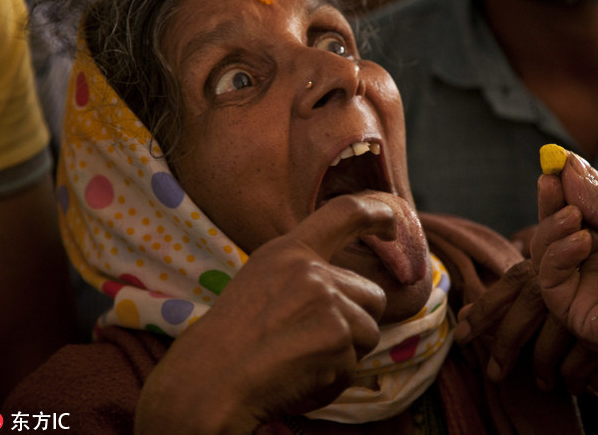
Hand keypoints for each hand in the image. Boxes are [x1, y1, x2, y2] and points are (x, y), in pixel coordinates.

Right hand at [135, 195, 393, 433]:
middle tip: (308, 342)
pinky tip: (296, 379)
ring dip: (344, 354)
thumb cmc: (226, 344)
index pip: (344, 213)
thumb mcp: (260, 285)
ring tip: (297, 360)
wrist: (206, 383)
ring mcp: (328, 301)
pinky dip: (331, 381)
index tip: (392, 222)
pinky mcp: (337, 337)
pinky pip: (354, 366)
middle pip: (372, 295)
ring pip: (369, 332)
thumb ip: (303, 278)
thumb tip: (351, 292)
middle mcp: (312, 270)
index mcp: (287, 252)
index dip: (376, 214)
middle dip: (354, 323)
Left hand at [454, 256, 597, 393]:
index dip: (484, 310)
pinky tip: (576, 385)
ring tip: (543, 384)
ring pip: (559, 331)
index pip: (509, 283)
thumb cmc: (577, 282)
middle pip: (529, 307)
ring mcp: (590, 294)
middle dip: (507, 344)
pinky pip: (590, 351)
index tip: (462, 336)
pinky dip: (580, 373)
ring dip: (546, 365)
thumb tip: (462, 315)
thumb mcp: (540, 285)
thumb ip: (504, 299)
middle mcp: (564, 276)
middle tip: (494, 375)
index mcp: (543, 265)